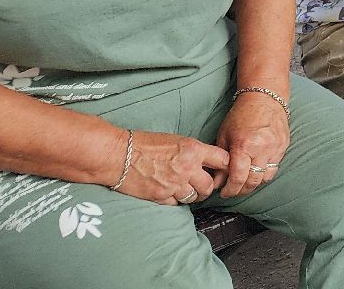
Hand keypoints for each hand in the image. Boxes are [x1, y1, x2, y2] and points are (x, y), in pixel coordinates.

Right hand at [113, 130, 227, 205]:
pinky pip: (177, 204)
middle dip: (208, 186)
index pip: (223, 160)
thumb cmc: (144, 143)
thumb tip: (206, 161)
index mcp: (193, 150)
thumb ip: (193, 152)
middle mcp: (187, 168)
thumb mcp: (176, 140)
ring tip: (188, 190)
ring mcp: (174, 184)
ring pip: (195, 197)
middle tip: (203, 185)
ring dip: (193, 195)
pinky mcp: (161, 196)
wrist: (118, 155)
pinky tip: (170, 193)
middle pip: (210, 185)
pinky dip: (175, 200)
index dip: (225, 166)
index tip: (223, 170)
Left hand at [215, 91, 289, 198]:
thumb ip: (221, 161)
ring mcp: (275, 148)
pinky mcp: (283, 147)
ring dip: (253, 184)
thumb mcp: (224, 136)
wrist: (264, 98)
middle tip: (233, 191)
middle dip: (241, 190)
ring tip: (244, 182)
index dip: (230, 190)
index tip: (225, 193)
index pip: (238, 178)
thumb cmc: (241, 115)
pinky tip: (256, 171)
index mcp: (244, 145)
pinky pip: (274, 168)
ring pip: (265, 178)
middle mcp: (261, 149)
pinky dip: (264, 173)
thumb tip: (217, 181)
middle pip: (253, 182)